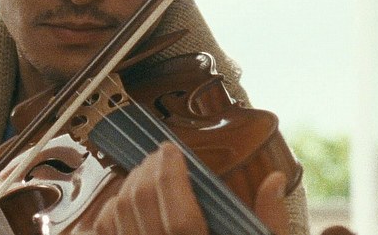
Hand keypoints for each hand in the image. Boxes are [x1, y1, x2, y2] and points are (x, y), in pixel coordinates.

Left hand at [91, 141, 289, 234]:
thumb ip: (270, 221)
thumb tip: (272, 179)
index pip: (180, 216)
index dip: (171, 175)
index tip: (173, 151)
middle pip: (142, 207)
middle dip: (148, 170)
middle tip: (160, 157)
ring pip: (118, 216)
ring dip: (128, 187)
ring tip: (145, 175)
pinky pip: (105, 234)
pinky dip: (111, 212)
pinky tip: (126, 203)